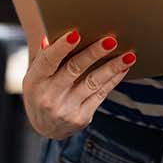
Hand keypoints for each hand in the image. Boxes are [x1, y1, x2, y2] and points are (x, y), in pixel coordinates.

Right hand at [20, 30, 136, 138]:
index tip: (76, 34)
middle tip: (110, 40)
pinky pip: (100, 94)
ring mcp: (66, 109)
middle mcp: (49, 96)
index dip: (61, 47)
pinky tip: (123, 68)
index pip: (48, 61)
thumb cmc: (41, 92)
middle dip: (94, 53)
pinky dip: (113, 80)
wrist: (45, 128)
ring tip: (128, 55)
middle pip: (74, 69)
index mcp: (35, 81)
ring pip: (93, 83)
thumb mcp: (34, 75)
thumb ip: (44, 56)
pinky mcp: (81, 118)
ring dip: (112, 67)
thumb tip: (50, 36)